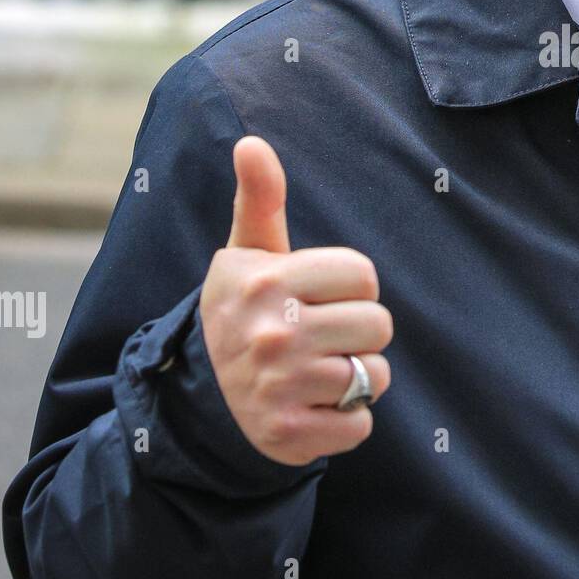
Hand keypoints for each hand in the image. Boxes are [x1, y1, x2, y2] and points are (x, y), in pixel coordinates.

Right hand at [197, 135, 392, 465]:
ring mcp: (280, 387)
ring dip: (356, 378)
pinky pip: (360, 423)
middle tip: (320, 338)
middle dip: (358, 333)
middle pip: (378, 325)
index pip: (364, 276)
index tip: (319, 297)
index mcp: (266, 281)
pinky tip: (313, 408)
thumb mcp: (247, 253)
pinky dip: (345, 420)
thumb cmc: (244, 310)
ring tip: (317, 373)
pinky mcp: (288, 434)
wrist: (199, 397)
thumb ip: (259, 198)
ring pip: (374, 376)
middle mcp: (272, 333)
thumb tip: (251, 143)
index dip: (351, 288)